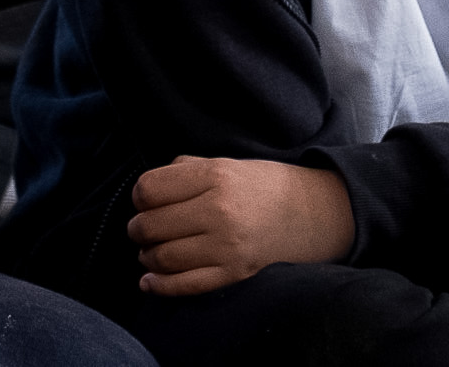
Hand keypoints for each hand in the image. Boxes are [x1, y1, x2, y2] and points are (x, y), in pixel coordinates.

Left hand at [125, 156, 353, 296]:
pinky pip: (185, 285)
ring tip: (150, 251)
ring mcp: (227, 246)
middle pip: (152, 225)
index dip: (139, 197)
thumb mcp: (226, 163)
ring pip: (164, 257)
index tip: (145, 200)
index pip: (150, 189)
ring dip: (147, 256)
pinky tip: (150, 280)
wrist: (311, 214)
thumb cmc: (263, 186)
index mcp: (216, 175)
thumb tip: (148, 192)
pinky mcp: (234, 273)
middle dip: (138, 228)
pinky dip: (159, 285)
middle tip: (141, 228)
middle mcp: (220, 210)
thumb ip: (186, 170)